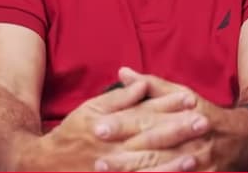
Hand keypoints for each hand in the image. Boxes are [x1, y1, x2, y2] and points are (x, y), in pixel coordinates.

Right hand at [17, 79, 209, 170]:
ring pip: (146, 166)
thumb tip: (141, 83)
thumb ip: (119, 98)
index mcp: (109, 126)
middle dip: (177, 131)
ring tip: (195, 156)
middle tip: (203, 123)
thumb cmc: (72, 133)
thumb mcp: (91, 109)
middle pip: (149, 139)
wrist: (45, 165)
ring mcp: (114, 171)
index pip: (144, 113)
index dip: (168, 106)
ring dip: (171, 163)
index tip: (191, 100)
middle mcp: (113, 150)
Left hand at [91, 68, 247, 171]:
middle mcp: (194, 137)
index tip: (98, 127)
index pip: (150, 119)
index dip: (124, 124)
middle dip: (126, 156)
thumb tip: (122, 72)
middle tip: (98, 159)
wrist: (247, 138)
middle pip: (155, 148)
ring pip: (165, 170)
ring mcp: (201, 162)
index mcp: (186, 113)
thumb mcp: (183, 95)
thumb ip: (152, 86)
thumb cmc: (206, 114)